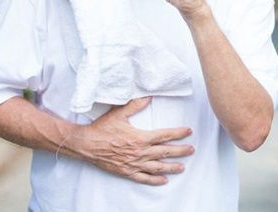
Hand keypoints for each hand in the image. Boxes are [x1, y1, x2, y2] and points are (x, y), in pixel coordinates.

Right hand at [72, 97, 193, 184]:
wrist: (85, 145)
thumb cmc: (101, 129)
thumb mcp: (119, 113)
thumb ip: (136, 105)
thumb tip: (149, 96)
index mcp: (140, 138)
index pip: (164, 135)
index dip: (178, 133)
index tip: (188, 132)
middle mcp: (139, 152)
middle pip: (165, 152)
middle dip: (180, 151)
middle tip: (191, 150)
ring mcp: (133, 164)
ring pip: (157, 167)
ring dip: (171, 167)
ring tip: (182, 167)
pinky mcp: (126, 172)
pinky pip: (143, 178)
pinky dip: (155, 180)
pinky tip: (163, 180)